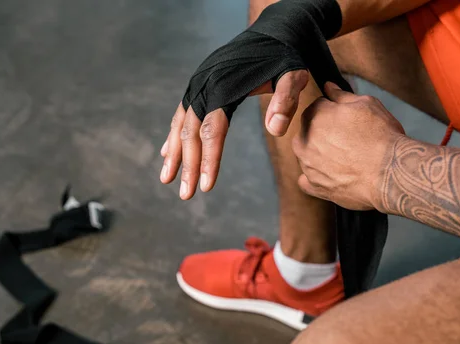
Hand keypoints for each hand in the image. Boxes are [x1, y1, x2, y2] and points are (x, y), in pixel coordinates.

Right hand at [160, 70, 308, 199]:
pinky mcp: (200, 85)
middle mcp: (205, 85)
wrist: (274, 32)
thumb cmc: (285, 57)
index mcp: (224, 86)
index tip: (207, 187)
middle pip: (191, 132)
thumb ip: (286, 100)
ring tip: (166, 180)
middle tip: (185, 196)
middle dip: (187, 165)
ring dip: (174, 153)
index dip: (208, 159)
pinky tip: (167, 152)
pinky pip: (182, 114)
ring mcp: (199, 84)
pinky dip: (174, 135)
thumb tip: (277, 130)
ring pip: (181, 124)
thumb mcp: (294, 75)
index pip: (213, 130)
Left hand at [293, 82, 404, 210]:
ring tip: (346, 158)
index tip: (348, 119)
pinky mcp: (315, 187)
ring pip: (307, 155)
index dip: (333, 111)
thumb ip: (341, 95)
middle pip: (308, 131)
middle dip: (323, 132)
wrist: (390, 173)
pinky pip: (307, 180)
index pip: (317, 107)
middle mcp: (303, 140)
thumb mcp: (366, 104)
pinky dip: (317, 177)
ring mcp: (307, 166)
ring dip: (320, 154)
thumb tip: (328, 87)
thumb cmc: (381, 135)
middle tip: (349, 139)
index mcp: (314, 115)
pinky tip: (334, 175)